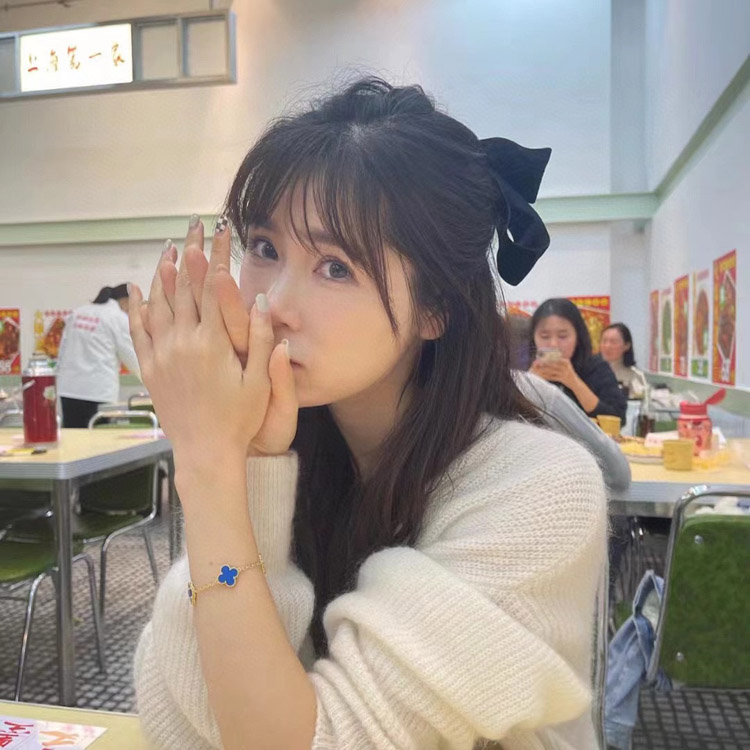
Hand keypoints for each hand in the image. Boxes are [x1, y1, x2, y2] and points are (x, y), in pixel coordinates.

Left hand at [129, 219, 294, 471]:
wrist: (206, 452)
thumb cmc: (239, 419)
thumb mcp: (259, 382)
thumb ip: (258, 340)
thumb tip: (259, 302)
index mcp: (213, 342)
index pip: (215, 286)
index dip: (219, 255)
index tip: (222, 230)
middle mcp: (183, 342)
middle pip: (185, 286)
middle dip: (191, 252)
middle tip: (193, 226)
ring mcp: (163, 354)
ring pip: (159, 303)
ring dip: (163, 272)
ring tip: (168, 246)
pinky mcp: (150, 369)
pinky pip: (139, 330)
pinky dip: (136, 307)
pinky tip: (136, 288)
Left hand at [530, 356, 578, 389]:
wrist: (576, 384)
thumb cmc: (570, 374)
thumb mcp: (568, 366)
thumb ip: (562, 361)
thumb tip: (553, 358)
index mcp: (566, 362)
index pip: (555, 359)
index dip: (547, 359)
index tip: (541, 358)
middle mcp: (565, 367)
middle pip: (552, 364)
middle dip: (544, 364)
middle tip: (537, 364)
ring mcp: (564, 373)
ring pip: (551, 371)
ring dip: (544, 371)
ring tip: (538, 370)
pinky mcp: (562, 379)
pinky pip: (553, 377)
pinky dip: (547, 377)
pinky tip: (542, 377)